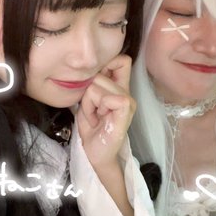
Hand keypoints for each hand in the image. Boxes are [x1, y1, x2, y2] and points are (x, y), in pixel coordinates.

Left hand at [76, 54, 135, 169]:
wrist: (96, 154)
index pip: (122, 60)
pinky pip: (107, 98)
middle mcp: (126, 92)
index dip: (107, 63)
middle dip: (87, 92)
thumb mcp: (88, 101)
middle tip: (92, 110)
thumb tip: (88, 70)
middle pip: (100, 74)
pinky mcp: (126, 110)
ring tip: (95, 115)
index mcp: (119, 88)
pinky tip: (99, 118)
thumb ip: (92, 84)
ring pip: (97, 86)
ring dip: (89, 102)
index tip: (95, 81)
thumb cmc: (91, 129)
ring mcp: (128, 101)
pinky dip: (96, 107)